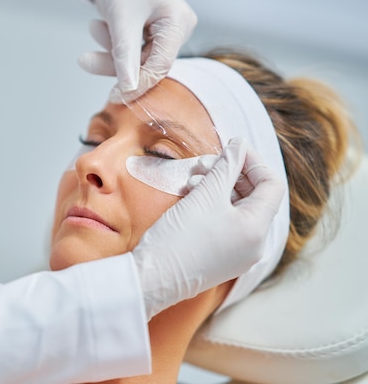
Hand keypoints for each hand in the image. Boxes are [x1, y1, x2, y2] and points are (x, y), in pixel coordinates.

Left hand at [76, 0, 196, 101]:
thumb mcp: (121, 17)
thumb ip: (124, 53)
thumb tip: (128, 88)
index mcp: (179, 22)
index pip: (160, 65)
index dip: (138, 84)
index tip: (114, 96)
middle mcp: (176, 30)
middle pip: (145, 65)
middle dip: (114, 62)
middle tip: (84, 60)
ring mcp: (162, 33)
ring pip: (133, 61)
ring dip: (109, 52)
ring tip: (94, 26)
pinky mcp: (148, 35)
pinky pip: (128, 52)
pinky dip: (111, 45)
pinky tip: (99, 26)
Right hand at [132, 138, 285, 319]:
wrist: (153, 278)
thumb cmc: (180, 238)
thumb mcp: (205, 194)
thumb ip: (227, 165)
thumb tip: (240, 144)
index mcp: (257, 229)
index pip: (271, 184)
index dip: (252, 161)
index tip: (230, 149)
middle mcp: (255, 244)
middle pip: (254, 195)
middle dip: (230, 174)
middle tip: (203, 163)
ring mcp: (240, 253)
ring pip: (237, 208)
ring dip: (217, 187)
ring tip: (191, 179)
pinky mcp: (222, 257)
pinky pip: (226, 223)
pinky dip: (212, 205)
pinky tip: (190, 196)